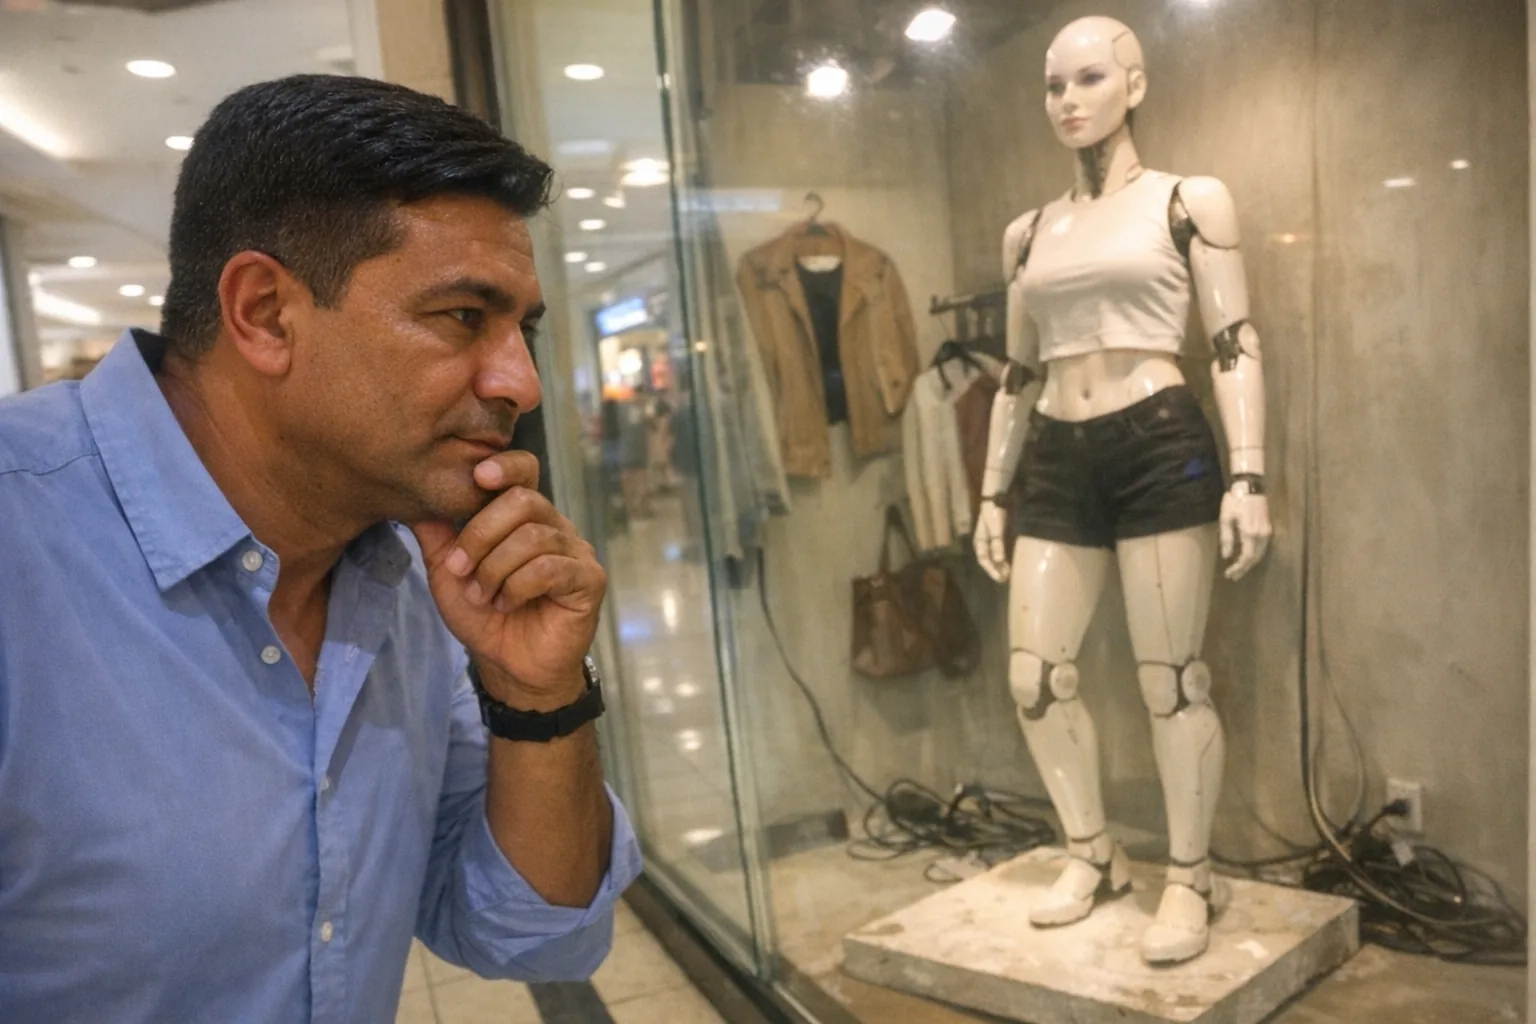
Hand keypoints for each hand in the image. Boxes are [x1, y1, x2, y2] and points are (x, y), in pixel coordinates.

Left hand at [411, 452, 606, 705]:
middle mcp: (555, 526)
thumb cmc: (483, 615)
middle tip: (461, 570)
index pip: (524, 470)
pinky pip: (550, 568)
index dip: (505, 466)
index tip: (478, 476)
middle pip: (523, 501)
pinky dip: (517, 587)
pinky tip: (506, 604)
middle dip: (481, 535)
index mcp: (525, 516)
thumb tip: (414, 498)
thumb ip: (436, 535)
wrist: (508, 666)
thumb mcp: (448, 571)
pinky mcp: (589, 579)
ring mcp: (576, 551)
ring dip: (495, 569)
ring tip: (482, 596)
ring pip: (532, 537)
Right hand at [974, 500, 1010, 582]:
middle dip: (996, 570)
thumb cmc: (993, 514)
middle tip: (1005, 579)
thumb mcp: (995, 530)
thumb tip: (999, 561)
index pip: (983, 560)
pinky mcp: (999, 537)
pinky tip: (1010, 563)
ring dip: (1000, 566)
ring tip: (1008, 574)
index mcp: (979, 542)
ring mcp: (991, 540)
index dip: (991, 570)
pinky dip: (1005, 558)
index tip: (1000, 577)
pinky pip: (1001, 551)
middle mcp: (984, 543)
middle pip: (989, 560)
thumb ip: (997, 544)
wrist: (997, 500)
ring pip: (995, 557)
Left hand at [1220, 485, 1272, 581]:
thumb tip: (1226, 556)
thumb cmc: (1235, 501)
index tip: (1229, 574)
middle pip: (1255, 558)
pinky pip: (1262, 547)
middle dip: (1244, 569)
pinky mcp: (1268, 528)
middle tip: (1233, 576)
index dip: (1238, 568)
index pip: (1246, 557)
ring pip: (1260, 554)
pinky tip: (1247, 558)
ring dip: (1250, 564)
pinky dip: (1255, 556)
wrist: (1250, 487)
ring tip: (1239, 571)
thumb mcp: (1226, 519)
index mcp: (1250, 533)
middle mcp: (1261, 535)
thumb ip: (1226, 539)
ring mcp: (1267, 532)